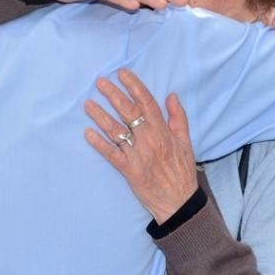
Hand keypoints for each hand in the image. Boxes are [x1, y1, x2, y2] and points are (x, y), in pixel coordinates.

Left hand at [84, 69, 197, 223]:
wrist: (179, 201)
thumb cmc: (182, 170)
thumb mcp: (186, 142)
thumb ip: (178, 118)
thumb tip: (171, 96)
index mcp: (164, 132)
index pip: (148, 103)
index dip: (134, 86)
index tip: (123, 73)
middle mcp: (149, 140)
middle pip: (129, 113)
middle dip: (114, 95)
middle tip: (100, 81)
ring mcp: (137, 155)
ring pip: (116, 131)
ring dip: (101, 116)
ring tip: (88, 104)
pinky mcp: (128, 170)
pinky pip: (111, 154)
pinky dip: (99, 143)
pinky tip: (88, 133)